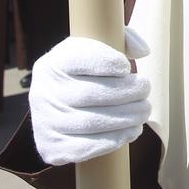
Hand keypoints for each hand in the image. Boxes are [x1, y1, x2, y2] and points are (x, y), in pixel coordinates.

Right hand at [30, 29, 151, 166]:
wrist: (59, 106)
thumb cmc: (87, 72)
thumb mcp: (98, 47)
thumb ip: (124, 39)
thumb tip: (142, 51)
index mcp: (53, 64)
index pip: (80, 59)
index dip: (108, 62)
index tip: (126, 67)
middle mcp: (43, 92)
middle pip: (90, 94)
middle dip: (127, 92)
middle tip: (145, 89)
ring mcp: (44, 122)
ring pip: (90, 122)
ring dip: (126, 117)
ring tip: (144, 110)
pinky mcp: (51, 147)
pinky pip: (84, 148)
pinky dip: (114, 140)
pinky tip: (132, 130)